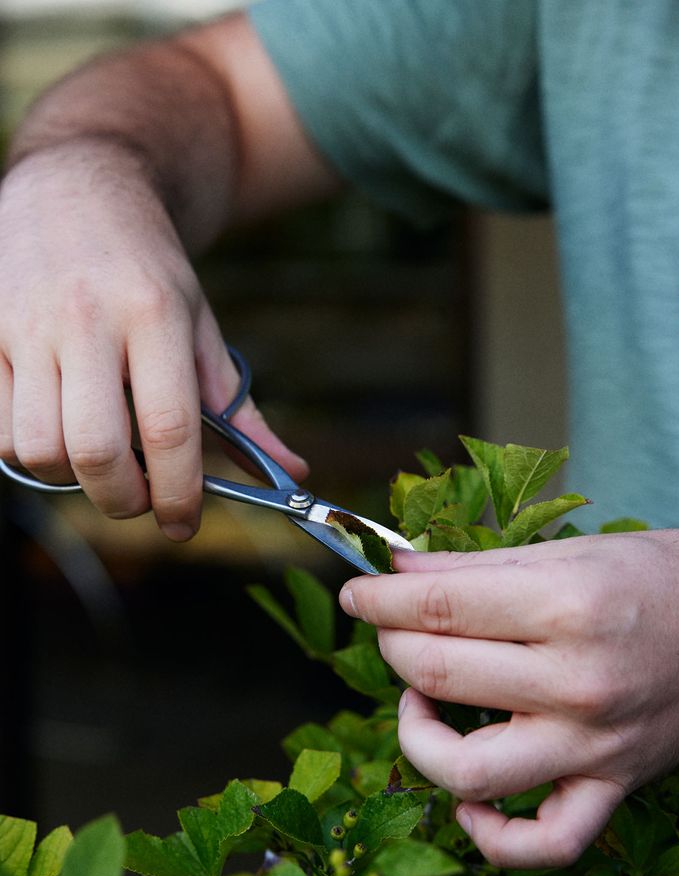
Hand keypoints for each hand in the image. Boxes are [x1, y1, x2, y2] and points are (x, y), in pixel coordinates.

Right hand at [0, 144, 306, 539]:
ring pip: (38, 449)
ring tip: (99, 458)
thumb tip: (290, 473)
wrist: (77, 188)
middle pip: (95, 452)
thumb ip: (239, 408)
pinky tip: (58, 430)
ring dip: (73, 479)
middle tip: (139, 499)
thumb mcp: (201, 326)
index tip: (184, 523)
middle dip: (122, 499)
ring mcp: (26, 324)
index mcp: (154, 315)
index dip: (179, 493)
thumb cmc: (149, 271)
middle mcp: (86, 319)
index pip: (169, 429)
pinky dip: (28, 451)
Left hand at [339, 530, 678, 867]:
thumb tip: (395, 569)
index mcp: (566, 606)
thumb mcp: (565, 555)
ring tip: (423, 706)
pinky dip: (493, 836)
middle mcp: (577, 682)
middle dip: (392, 647)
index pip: (436, 608)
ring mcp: (593, 746)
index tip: (357, 592)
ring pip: (469, 771)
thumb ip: (471, 568)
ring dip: (418, 738)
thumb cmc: (654, 579)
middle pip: (438, 676)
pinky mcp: (611, 787)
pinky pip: (543, 844)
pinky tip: (470, 802)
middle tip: (393, 630)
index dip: (378, 598)